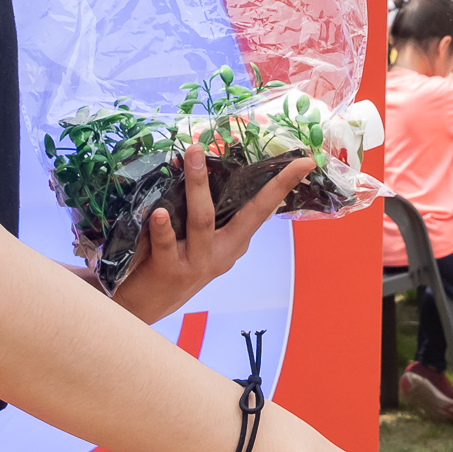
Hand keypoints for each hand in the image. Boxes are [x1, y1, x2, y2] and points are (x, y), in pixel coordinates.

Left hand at [110, 145, 299, 325]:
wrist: (147, 305)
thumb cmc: (175, 262)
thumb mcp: (199, 238)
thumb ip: (200, 206)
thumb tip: (194, 159)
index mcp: (235, 240)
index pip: (263, 208)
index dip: (284, 185)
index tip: (305, 162)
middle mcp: (223, 252)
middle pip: (243, 213)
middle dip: (255, 181)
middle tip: (242, 146)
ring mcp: (199, 263)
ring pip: (202, 221)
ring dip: (197, 186)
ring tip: (191, 157)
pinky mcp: (171, 272)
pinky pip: (167, 246)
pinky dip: (163, 228)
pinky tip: (159, 213)